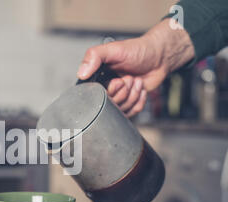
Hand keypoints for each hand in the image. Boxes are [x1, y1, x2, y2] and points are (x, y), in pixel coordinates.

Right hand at [77, 19, 194, 116]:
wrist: (159, 56)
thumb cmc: (137, 50)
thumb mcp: (113, 49)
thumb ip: (94, 56)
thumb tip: (81, 73)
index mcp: (97, 78)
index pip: (95, 96)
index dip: (109, 91)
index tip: (118, 81)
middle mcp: (106, 89)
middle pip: (109, 105)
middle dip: (124, 92)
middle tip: (130, 78)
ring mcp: (118, 98)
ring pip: (121, 110)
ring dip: (133, 95)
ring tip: (136, 81)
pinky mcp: (129, 104)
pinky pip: (131, 113)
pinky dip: (139, 101)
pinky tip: (140, 89)